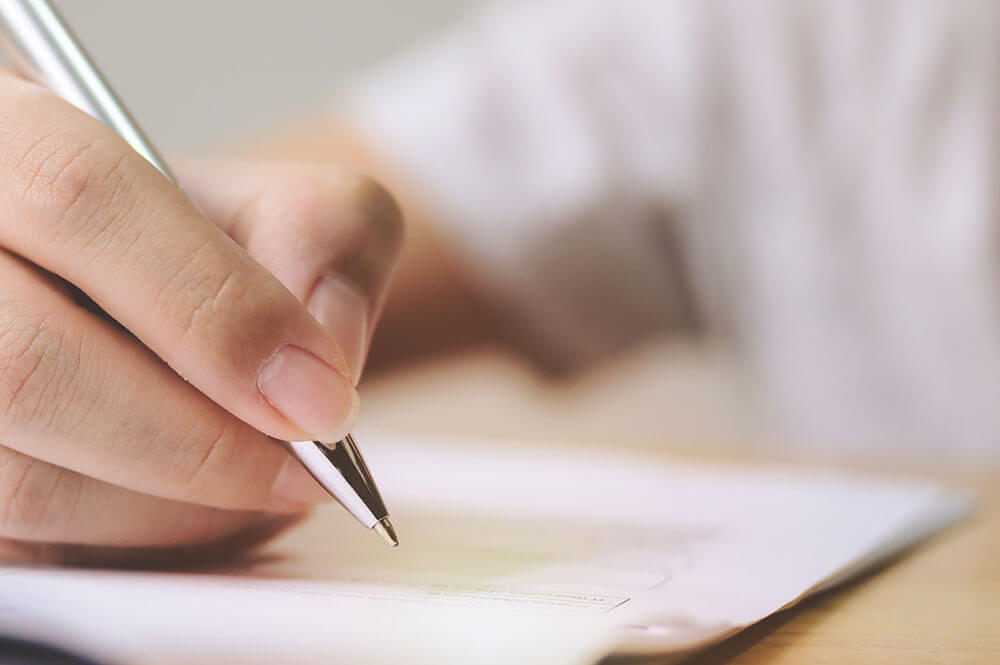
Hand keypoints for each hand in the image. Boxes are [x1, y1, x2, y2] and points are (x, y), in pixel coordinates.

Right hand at [0, 72, 402, 564]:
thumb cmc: (217, 251)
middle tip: (304, 472)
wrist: (157, 303)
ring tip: (261, 488)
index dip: (213, 309)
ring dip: (174, 510)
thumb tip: (319, 367)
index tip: (319, 400)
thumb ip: (327, 241)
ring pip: (25, 481)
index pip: (77, 195)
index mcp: (10, 142)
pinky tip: (197, 511)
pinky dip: (137, 547)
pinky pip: (31, 546)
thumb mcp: (290, 207)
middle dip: (201, 444)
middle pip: (31, 365)